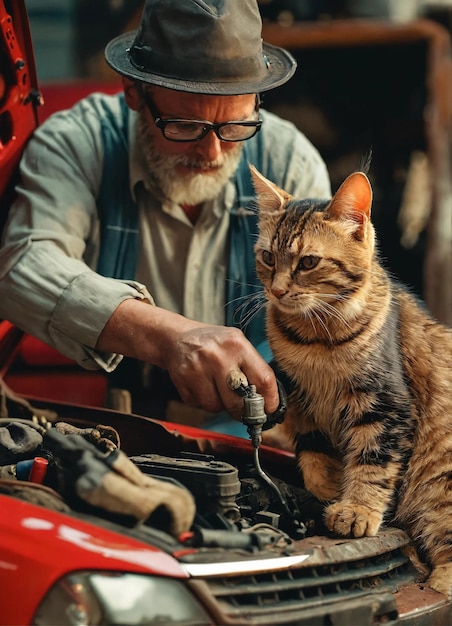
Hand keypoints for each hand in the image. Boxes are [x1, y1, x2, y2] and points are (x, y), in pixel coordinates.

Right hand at [97, 300, 278, 418]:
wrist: (177, 337)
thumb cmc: (213, 343)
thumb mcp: (237, 344)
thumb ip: (253, 368)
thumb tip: (268, 401)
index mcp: (237, 345)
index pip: (263, 379)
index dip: (269, 400)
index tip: (269, 409)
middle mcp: (218, 356)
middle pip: (239, 401)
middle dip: (243, 411)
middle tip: (243, 410)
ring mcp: (198, 368)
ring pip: (217, 406)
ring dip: (220, 404)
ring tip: (216, 387)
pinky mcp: (182, 379)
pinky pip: (200, 405)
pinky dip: (204, 401)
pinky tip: (202, 386)